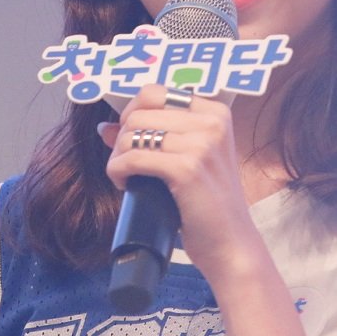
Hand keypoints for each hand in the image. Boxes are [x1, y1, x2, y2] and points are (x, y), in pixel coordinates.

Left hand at [97, 85, 262, 278]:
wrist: (231, 243)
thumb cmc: (208, 204)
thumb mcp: (187, 161)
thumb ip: (153, 136)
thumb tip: (105, 127)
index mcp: (216, 113)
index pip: (156, 92)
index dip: (133, 113)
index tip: (132, 138)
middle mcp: (212, 122)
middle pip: (140, 112)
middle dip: (123, 138)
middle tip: (127, 163)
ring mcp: (202, 144)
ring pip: (132, 134)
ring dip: (118, 157)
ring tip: (126, 176)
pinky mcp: (187, 169)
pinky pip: (132, 158)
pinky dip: (118, 171)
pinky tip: (125, 184)